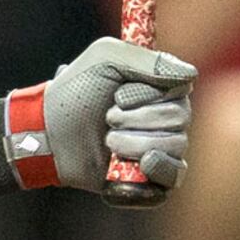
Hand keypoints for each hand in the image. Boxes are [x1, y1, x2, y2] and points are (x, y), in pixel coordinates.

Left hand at [36, 37, 196, 201]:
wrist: (48, 134)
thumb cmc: (74, 92)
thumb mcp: (106, 58)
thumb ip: (148, 60)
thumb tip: (191, 75)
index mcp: (159, 90)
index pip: (181, 91)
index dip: (150, 96)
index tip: (119, 96)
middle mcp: (165, 120)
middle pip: (181, 121)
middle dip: (137, 120)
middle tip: (107, 119)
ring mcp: (160, 150)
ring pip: (176, 149)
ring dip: (134, 144)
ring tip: (107, 142)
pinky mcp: (151, 181)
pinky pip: (170, 182)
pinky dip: (148, 175)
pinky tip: (123, 165)